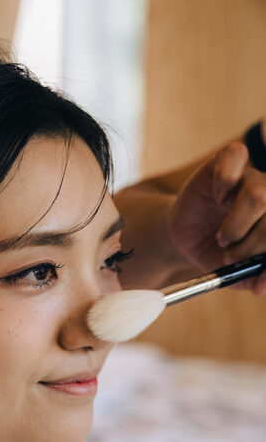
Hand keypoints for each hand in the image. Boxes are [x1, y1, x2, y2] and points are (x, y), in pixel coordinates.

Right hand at [167, 141, 265, 294]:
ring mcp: (250, 176)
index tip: (259, 284)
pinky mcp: (224, 161)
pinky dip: (224, 181)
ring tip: (224, 239)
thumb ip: (252, 277)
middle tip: (233, 258)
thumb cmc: (215, 252)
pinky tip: (217, 197)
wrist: (184, 238)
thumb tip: (260, 285)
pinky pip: (235, 156)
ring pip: (259, 195)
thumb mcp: (235, 272)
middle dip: (254, 246)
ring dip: (236, 227)